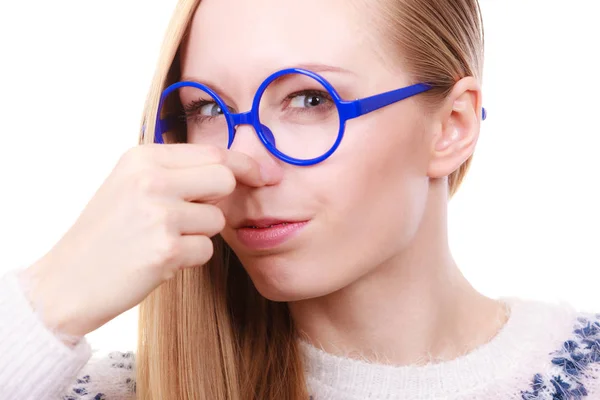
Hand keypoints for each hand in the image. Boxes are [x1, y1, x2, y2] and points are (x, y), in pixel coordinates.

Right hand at [20, 143, 264, 338]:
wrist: (66, 281)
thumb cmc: (104, 235)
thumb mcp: (129, 186)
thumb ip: (175, 173)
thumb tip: (231, 173)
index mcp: (142, 158)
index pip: (213, 153)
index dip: (245, 164)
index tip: (266, 175)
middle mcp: (151, 180)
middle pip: (224, 180)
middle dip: (220, 201)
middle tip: (194, 217)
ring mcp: (159, 214)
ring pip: (217, 220)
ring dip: (198, 235)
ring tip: (162, 240)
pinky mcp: (166, 250)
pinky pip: (206, 250)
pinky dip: (189, 258)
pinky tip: (159, 260)